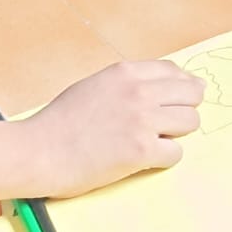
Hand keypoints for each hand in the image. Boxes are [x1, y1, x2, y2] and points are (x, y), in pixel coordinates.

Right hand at [24, 60, 205, 198]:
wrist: (40, 151)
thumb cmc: (61, 122)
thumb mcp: (95, 86)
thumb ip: (126, 84)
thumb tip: (160, 87)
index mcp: (126, 72)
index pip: (174, 72)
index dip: (182, 87)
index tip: (181, 99)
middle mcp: (139, 91)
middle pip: (191, 94)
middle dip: (184, 110)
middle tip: (168, 125)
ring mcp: (142, 120)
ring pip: (190, 122)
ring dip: (176, 134)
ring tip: (153, 142)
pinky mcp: (142, 150)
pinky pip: (176, 152)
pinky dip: (164, 158)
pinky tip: (144, 159)